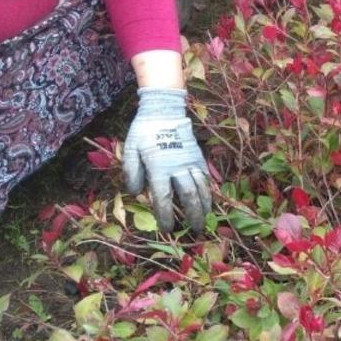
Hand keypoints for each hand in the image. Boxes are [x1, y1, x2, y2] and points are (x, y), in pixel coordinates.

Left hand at [123, 88, 212, 231]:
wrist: (164, 111)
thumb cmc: (144, 131)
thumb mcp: (130, 149)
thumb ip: (131, 172)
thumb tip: (134, 193)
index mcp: (159, 168)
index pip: (164, 197)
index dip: (166, 215)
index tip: (168, 228)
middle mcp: (178, 167)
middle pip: (188, 196)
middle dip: (193, 215)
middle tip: (195, 230)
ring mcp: (191, 162)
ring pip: (202, 187)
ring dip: (205, 205)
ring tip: (206, 218)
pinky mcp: (198, 157)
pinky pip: (206, 177)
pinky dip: (209, 190)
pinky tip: (209, 199)